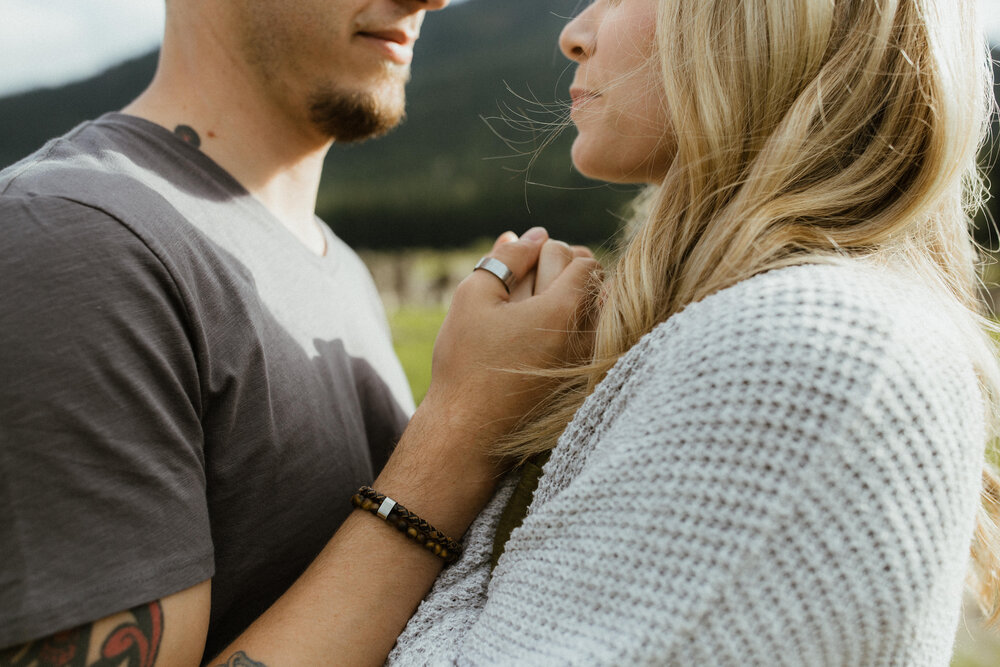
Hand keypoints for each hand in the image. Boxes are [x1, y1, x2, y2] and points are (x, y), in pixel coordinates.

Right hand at [422, 227, 600, 451]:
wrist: (468, 432)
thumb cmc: (466, 363)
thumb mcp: (474, 297)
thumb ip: (507, 258)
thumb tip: (534, 233)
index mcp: (565, 310)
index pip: (582, 260)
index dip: (551, 257)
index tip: (527, 272)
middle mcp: (590, 336)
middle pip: (598, 282)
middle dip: (566, 276)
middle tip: (530, 289)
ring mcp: (592, 362)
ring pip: (601, 312)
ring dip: (577, 303)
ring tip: (540, 313)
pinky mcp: (588, 383)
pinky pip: (597, 341)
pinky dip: (578, 331)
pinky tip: (547, 340)